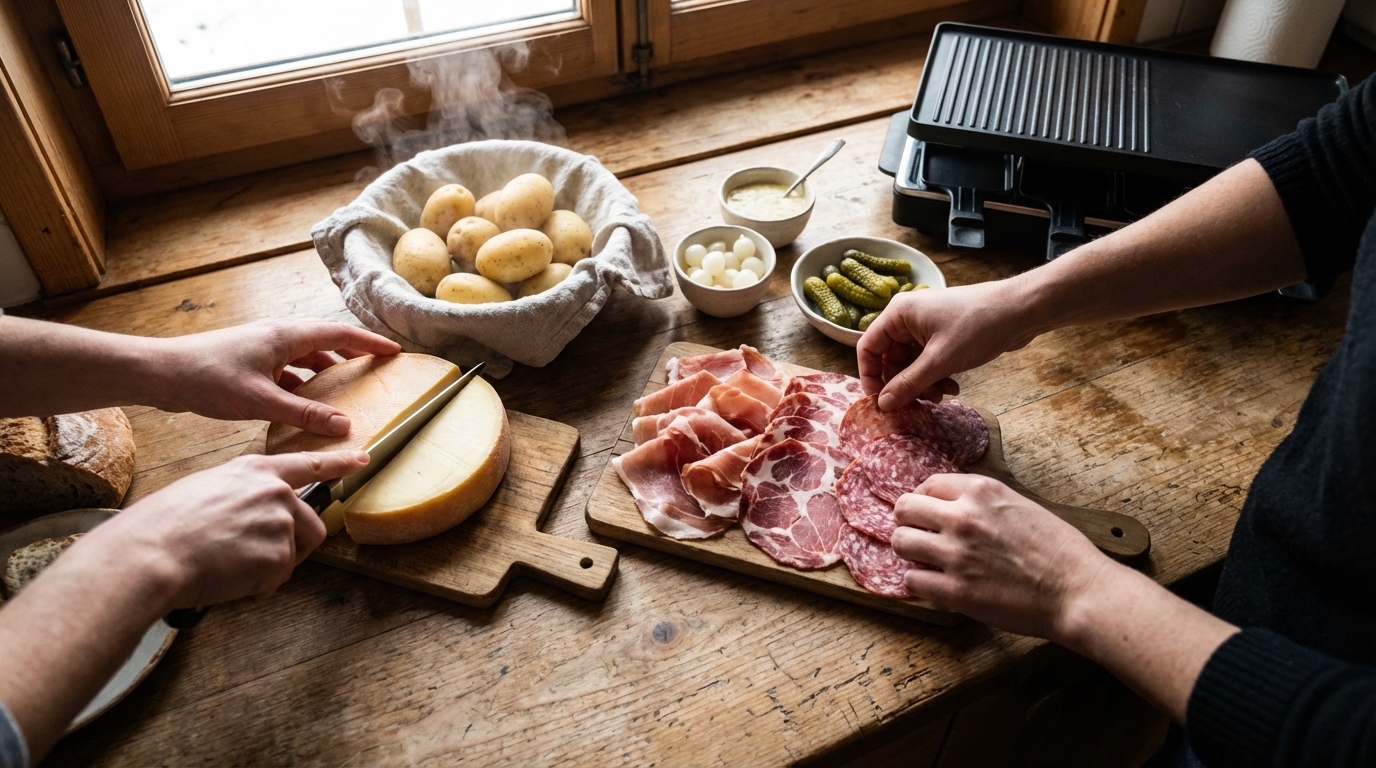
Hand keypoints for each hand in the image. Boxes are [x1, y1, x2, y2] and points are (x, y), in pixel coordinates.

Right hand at [85, 450, 366, 609]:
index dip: (338, 463)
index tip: (362, 459)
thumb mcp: (204, 490)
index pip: (308, 464)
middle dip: (293, 546)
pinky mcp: (280, 554)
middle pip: (312, 524)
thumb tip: (251, 516)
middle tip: (256, 558)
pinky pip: (278, 577)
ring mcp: (282, 522)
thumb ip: (241, 496)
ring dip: (273, 566)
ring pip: (296, 554)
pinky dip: (257, 586)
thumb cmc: (162, 526)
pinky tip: (228, 579)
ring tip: (233, 567)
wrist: (150, 554)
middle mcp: (276, 492)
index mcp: (255, 471)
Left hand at [148, 318, 399, 435]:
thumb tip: (344, 424)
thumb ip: (304, 412)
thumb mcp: (260, 400)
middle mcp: (277, 337)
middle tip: (377, 367)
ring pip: (306, 357)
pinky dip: (303, 384)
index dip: (369, 343)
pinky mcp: (250, 364)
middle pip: (326, 341)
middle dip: (353, 353)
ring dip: (327, 370)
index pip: (339, 333)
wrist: (161, 373)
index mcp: (285, 336)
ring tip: (346, 389)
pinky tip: (305, 404)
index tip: (394, 351)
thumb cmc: (207, 378)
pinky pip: (288, 371)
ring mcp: (262, 349)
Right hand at [857, 280, 1043, 409]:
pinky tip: (953, 388)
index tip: (880, 403)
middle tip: (916, 404)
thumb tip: (883, 404)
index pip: (868, 348)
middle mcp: (908, 318)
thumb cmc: (978, 326)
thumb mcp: (940, 360)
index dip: (870, 377)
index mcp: (898, 314)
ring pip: (911, 363)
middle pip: (890, 359)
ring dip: (923, 383)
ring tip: (941, 396)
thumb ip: (908, 384)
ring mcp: (927, 326)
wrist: (1021, 310)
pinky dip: (936, 376)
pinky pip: (929, 361)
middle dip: (903, 384)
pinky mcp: (944, 335)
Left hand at [890, 474, 1113, 640]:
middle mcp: (964, 517)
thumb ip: (983, 502)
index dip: (924, 499)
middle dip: (908, 521)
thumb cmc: (1058, 550)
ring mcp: (956, 554)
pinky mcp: (955, 590)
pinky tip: (934, 583)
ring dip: (910, 551)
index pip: (928, 484)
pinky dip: (919, 582)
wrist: (1077, 590)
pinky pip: (911, 580)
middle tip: (919, 534)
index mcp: (982, 491)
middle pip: (904, 508)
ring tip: (925, 560)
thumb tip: (951, 505)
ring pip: (901, 542)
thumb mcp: (1020, 505)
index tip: (927, 513)